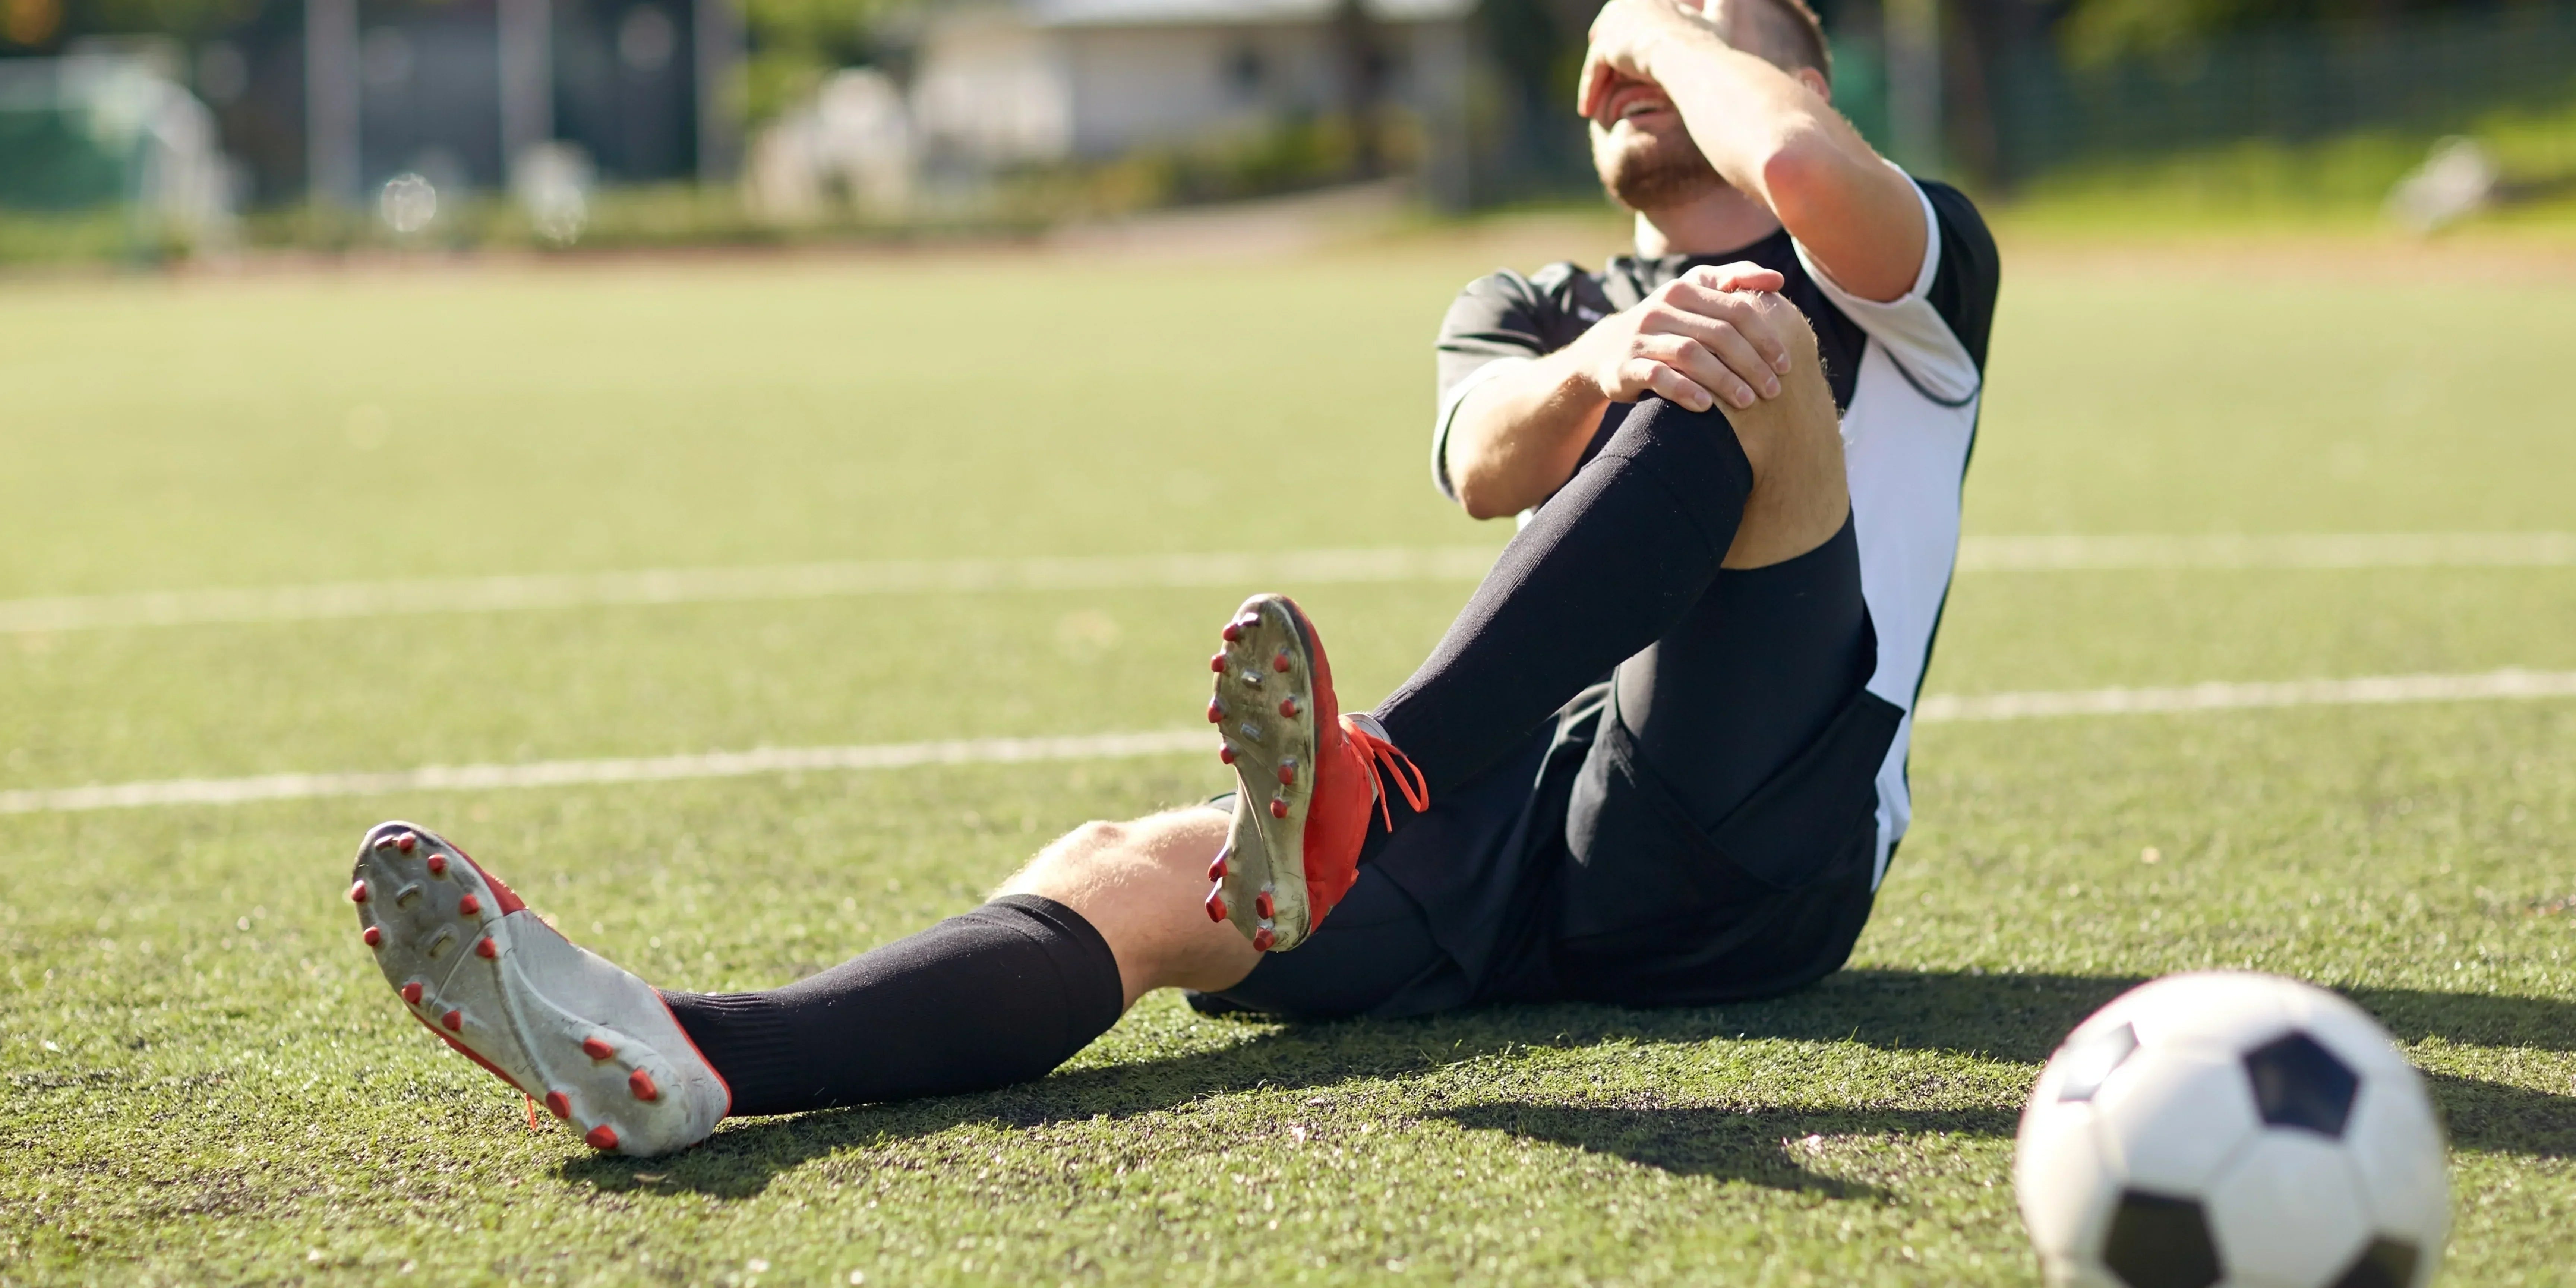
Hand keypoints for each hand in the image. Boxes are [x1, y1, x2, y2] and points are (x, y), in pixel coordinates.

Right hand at [1565, 264, 1797, 413]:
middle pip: (1718, 334)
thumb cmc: (1667, 325)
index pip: (1736, 310)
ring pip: (1691, 354)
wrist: (1605, 350)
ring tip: (1748, 402)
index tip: (1786, 365)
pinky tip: (1707, 406)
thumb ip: (1734, 281)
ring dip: (1724, 380)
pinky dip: (1685, 390)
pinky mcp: (1625, 366)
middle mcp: (1661, 308)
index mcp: (1685, 288)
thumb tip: (1779, 281)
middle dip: (1751, 363)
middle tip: (1773, 390)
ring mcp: (1641, 337)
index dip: (1766, 338)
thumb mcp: (1695, 295)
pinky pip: (1658, 377)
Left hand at [1578, 0, 1721, 121]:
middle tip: (1602, 77)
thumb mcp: (1719, 21)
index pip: (1631, 15)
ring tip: (1592, 98)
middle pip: (1608, 29)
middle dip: (1604, 52)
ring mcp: (1613, 23)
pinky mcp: (1604, 46)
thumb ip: (1723, 5)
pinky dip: (1589, 90)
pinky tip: (1586, 110)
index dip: (1628, 36)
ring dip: (1595, 76)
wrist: (1689, 57)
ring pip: (1599, 53)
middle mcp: (1627, 2)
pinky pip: (1592, 70)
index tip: (1629, 57)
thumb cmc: (1707, 44)